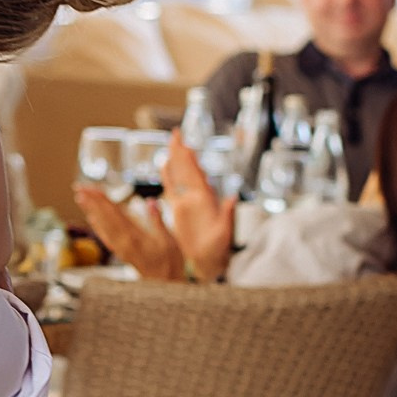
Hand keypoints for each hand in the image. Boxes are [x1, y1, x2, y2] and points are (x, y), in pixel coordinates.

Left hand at [75, 184, 178, 279]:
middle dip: (92, 201)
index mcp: (134, 236)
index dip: (102, 199)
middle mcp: (123, 242)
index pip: (115, 212)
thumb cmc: (170, 263)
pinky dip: (98, 226)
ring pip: (103, 226)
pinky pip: (106, 237)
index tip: (91, 188)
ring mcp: (120, 248)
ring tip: (80, 199)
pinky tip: (92, 219)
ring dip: (91, 211)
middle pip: (105, 217)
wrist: (165, 285)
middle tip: (78, 188)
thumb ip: (157, 220)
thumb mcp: (169, 240)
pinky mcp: (121, 253)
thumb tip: (150, 201)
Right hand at [164, 132, 234, 281]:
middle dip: (181, 151)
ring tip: (171, 144)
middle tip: (175, 133)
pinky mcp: (180, 211)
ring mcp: (188, 203)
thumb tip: (231, 199)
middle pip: (188, 170)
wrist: (209, 262)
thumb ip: (227, 216)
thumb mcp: (224, 234)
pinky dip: (168, 177)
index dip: (190, 159)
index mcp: (206, 200)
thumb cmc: (218, 250)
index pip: (196, 174)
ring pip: (180, 176)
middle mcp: (197, 198)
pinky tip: (164, 166)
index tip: (185, 144)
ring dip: (176, 160)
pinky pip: (172, 190)